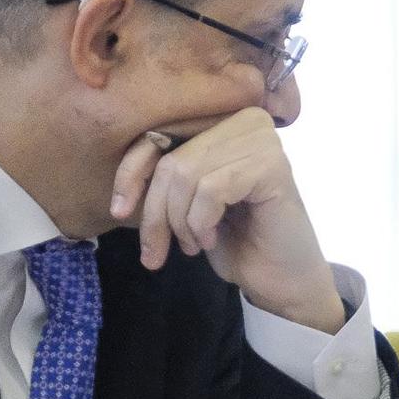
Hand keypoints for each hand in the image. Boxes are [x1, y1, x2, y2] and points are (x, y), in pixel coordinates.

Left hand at [108, 107, 344, 333]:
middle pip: (171, 160)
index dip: (130, 173)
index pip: (159, 133)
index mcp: (224, 119)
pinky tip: (212, 239)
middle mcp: (247, 119)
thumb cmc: (235, 239)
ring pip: (185, 174)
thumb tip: (120, 176)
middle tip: (156, 250)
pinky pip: (211, 189)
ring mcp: (263, 140)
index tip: (118, 211)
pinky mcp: (273, 166)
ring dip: (180, 222)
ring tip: (193, 244)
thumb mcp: (186, 201)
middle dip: (155, 211)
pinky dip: (201, 223)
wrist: (280, 279)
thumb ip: (163, 174)